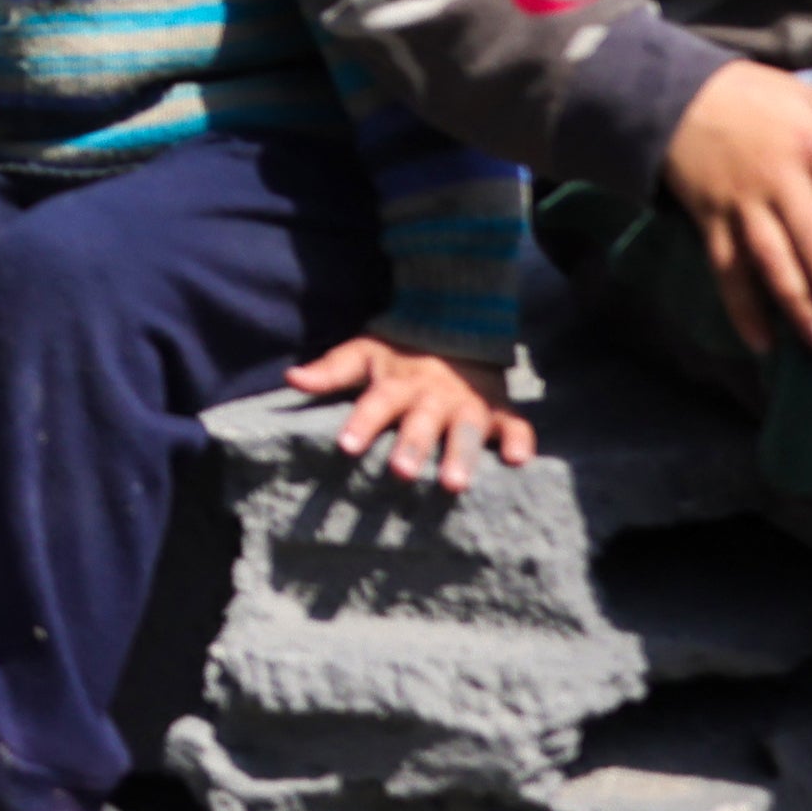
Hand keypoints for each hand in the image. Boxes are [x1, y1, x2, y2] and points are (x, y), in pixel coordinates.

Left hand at [286, 336, 541, 489]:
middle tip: (400, 472)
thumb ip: (331, 370)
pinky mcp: (500, 411)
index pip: (376, 402)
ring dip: (461, 454)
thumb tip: (291, 378)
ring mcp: (469, 404)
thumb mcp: (364, 353)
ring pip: (466, 429)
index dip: (361, 423)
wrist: (459, 326)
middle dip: (411, 446)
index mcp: (398, 383)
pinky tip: (519, 461)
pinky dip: (520, 441)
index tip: (347, 447)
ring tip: (454, 484)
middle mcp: (433, 396)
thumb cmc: (401, 355)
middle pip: (421, 422)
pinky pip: (516, 425)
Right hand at [660, 64, 811, 351]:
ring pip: (770, 259)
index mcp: (811, 144)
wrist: (671, 94)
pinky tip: (764, 343)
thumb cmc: (755, 98)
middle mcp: (778, 178)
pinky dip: (742, 307)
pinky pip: (726, 270)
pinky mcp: (710, 222)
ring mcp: (741, 204)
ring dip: (796, 303)